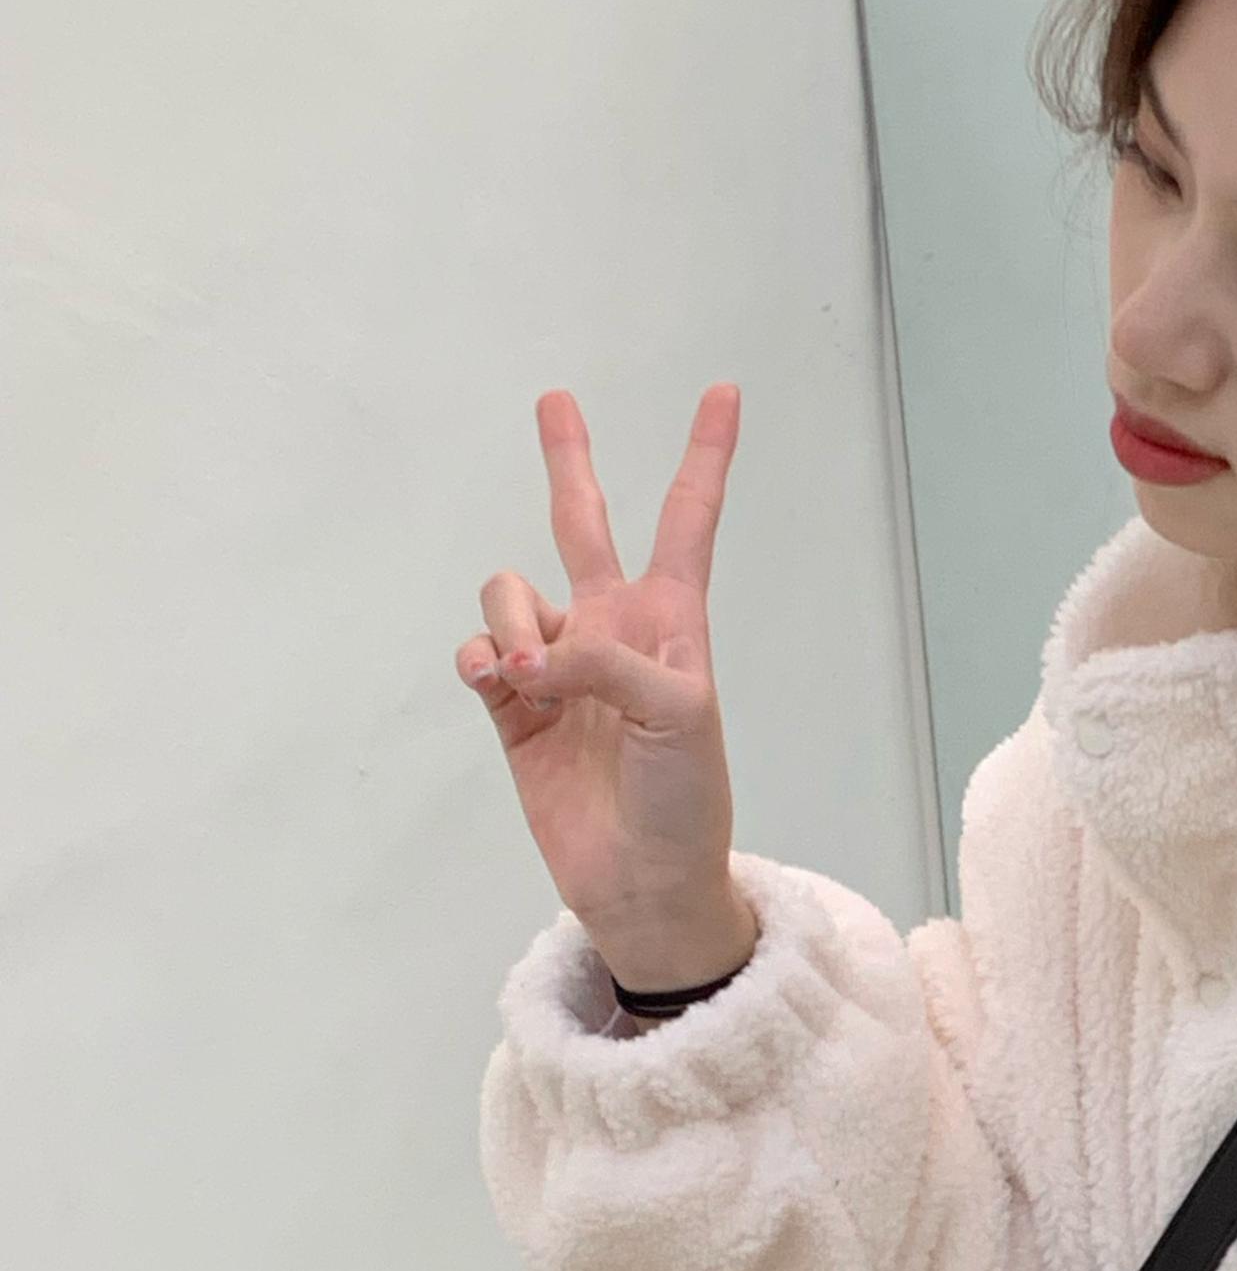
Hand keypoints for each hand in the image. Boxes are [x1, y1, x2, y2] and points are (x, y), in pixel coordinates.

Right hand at [455, 385, 759, 991]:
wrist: (643, 880)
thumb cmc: (685, 798)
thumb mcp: (675, 717)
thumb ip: (602, 663)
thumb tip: (522, 654)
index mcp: (670, 621)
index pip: (686, 521)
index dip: (704, 456)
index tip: (724, 390)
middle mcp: (611, 630)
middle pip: (582, 524)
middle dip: (567, 462)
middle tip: (554, 400)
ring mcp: (557, 666)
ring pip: (508, 593)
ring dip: (509, 620)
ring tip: (530, 676)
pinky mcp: (512, 708)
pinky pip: (478, 652)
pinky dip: (480, 660)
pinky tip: (498, 685)